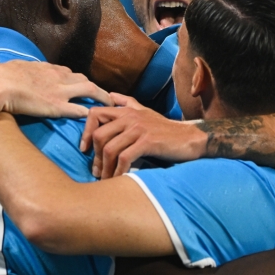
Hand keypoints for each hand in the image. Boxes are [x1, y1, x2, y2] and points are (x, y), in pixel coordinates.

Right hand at [0, 61, 112, 117]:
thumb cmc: (0, 75)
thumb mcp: (16, 67)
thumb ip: (23, 70)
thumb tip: (18, 70)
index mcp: (47, 68)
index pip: (69, 73)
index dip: (77, 81)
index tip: (80, 88)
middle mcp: (58, 76)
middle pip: (84, 79)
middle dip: (94, 88)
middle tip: (101, 98)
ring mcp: (60, 91)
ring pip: (90, 90)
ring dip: (102, 97)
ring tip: (110, 106)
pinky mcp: (57, 106)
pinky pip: (79, 109)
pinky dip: (89, 113)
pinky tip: (95, 119)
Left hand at [80, 93, 206, 177]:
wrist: (190, 139)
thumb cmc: (165, 129)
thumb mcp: (145, 112)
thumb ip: (127, 103)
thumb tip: (110, 94)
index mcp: (126, 110)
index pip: (95, 114)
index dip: (85, 132)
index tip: (84, 149)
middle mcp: (130, 116)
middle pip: (100, 135)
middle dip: (95, 157)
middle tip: (96, 171)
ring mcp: (139, 128)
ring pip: (111, 149)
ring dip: (105, 168)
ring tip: (105, 178)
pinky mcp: (148, 141)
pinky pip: (125, 158)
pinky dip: (119, 171)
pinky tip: (119, 179)